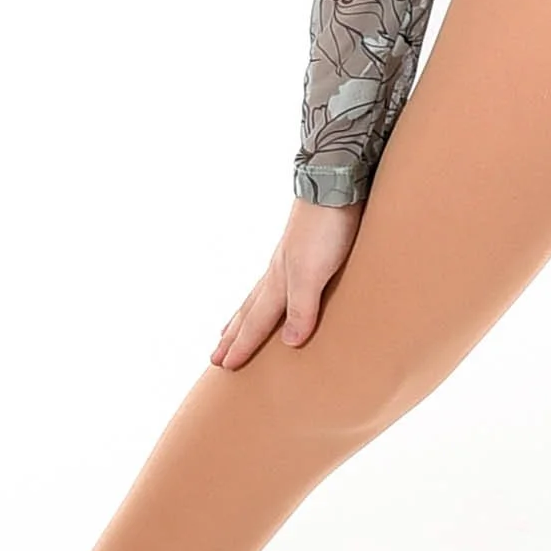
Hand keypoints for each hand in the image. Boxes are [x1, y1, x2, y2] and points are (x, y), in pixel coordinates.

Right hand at [211, 197, 363, 369]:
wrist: (335, 183)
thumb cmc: (325, 229)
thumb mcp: (314, 274)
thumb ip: (302, 308)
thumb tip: (288, 344)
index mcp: (279, 282)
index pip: (256, 321)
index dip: (242, 345)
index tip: (224, 367)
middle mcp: (279, 271)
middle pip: (250, 310)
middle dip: (234, 335)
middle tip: (215, 357)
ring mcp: (289, 257)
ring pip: (260, 295)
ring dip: (244, 316)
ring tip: (230, 329)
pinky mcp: (304, 246)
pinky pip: (277, 281)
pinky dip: (266, 295)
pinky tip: (273, 289)